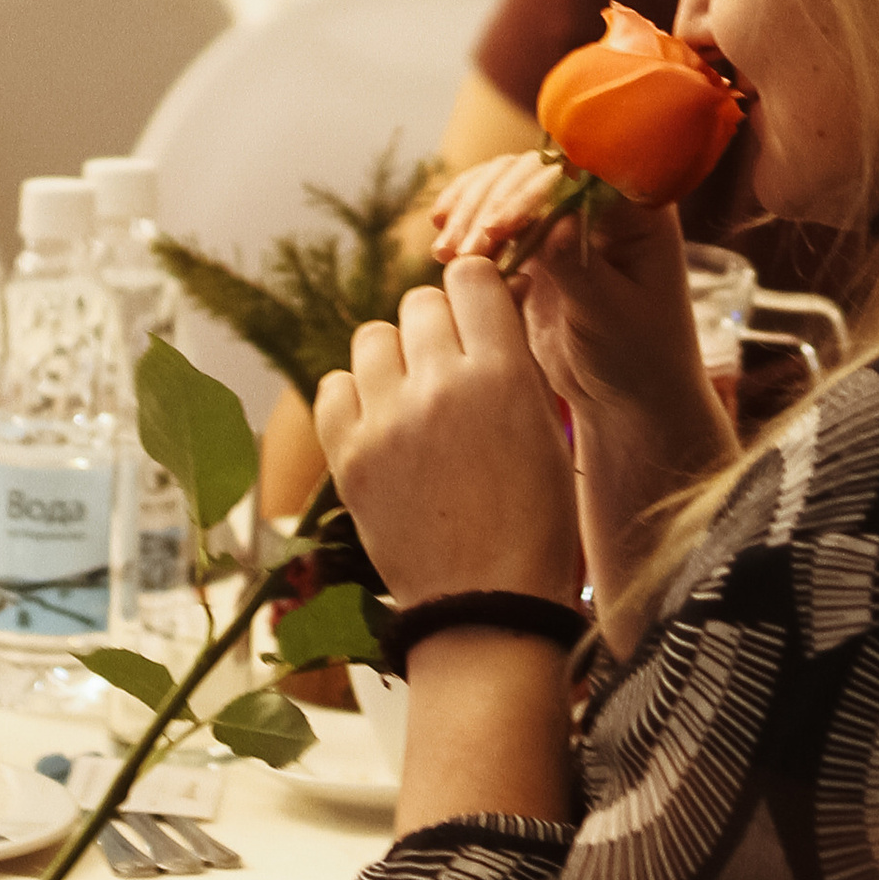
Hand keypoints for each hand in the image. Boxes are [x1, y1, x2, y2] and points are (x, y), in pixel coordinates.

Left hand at [313, 258, 579, 611]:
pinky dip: (354, 397)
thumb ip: (512, 361)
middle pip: (419, 301)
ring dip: (394, 359)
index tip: (477, 316)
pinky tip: (379, 425)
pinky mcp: (347, 455)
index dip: (474, 292)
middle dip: (436, 327)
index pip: (470, 275)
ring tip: (412, 401)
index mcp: (503, 374)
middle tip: (447, 370)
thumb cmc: (534, 520)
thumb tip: (486, 302)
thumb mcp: (545, 428)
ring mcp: (388, 420)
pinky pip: (332, 386)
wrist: (486, 604)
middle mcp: (441, 385)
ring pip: (373, 337)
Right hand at [430, 153, 714, 432]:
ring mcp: (567, 217)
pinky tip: (442, 241)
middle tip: (462, 252)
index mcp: (638, 211)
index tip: (495, 229)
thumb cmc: (637, 357)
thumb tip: (553, 221)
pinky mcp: (537, 241)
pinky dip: (467, 222)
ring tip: (446, 255)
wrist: (626, 394)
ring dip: (471, 212)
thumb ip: (580, 268)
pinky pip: (496, 213)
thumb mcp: (609, 316)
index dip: (531, 192)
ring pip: (509, 185)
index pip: (579, 174)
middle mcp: (602, 201)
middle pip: (536, 172)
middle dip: (491, 205)